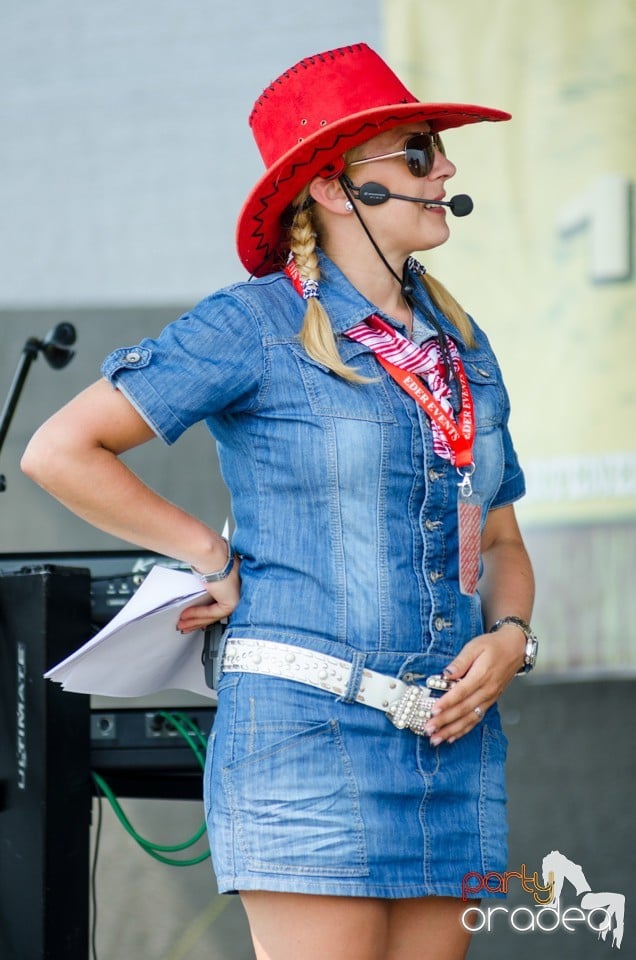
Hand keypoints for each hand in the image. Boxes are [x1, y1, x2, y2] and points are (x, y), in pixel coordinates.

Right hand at [177, 559, 240, 632]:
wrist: (213, 555)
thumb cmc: (211, 557)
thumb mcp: (207, 573)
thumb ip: (206, 584)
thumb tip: (197, 590)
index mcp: (235, 581)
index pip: (219, 602)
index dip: (204, 612)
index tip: (194, 618)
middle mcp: (238, 590)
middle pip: (215, 611)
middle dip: (197, 620)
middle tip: (185, 624)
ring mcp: (236, 598)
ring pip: (213, 615)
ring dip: (195, 620)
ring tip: (182, 623)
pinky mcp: (231, 603)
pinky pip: (211, 613)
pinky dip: (197, 615)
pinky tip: (186, 615)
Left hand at [424, 625, 525, 745]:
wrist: (515, 648)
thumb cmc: (492, 645)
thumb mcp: (474, 646)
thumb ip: (460, 662)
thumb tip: (446, 674)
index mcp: (482, 675)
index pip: (461, 692)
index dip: (447, 703)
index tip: (433, 711)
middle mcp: (487, 690)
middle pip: (464, 709)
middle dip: (445, 721)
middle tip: (428, 729)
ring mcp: (490, 698)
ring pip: (470, 718)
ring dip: (452, 730)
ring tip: (436, 739)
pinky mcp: (490, 702)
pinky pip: (476, 719)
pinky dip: (464, 730)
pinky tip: (452, 737)